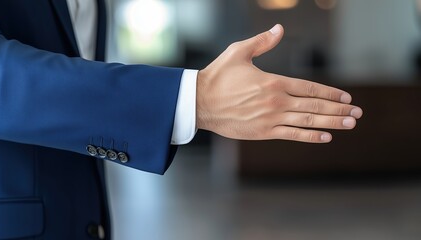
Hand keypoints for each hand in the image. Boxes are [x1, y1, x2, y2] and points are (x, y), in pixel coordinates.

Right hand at [196, 24, 362, 142]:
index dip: (330, 93)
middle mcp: (277, 101)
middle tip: (357, 113)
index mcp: (274, 81)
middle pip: (314, 106)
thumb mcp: (239, 52)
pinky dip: (310, 136)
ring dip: (331, 123)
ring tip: (350, 124)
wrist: (200, 102)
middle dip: (338, 109)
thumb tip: (280, 29)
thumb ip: (262, 42)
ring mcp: (271, 118)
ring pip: (308, 122)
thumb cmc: (218, 76)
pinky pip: (292, 135)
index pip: (310, 88)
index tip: (346, 97)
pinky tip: (325, 137)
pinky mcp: (263, 132)